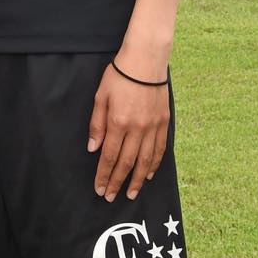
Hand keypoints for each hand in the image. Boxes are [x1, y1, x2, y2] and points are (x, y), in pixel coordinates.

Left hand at [87, 55, 170, 201]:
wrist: (145, 60)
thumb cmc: (119, 75)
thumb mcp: (100, 96)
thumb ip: (97, 124)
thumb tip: (93, 149)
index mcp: (118, 122)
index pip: (109, 156)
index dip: (104, 175)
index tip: (100, 189)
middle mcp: (137, 128)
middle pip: (126, 163)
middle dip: (117, 182)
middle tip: (111, 197)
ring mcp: (152, 126)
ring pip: (145, 161)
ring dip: (136, 180)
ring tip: (130, 193)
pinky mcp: (164, 122)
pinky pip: (159, 149)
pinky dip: (154, 164)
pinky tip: (147, 174)